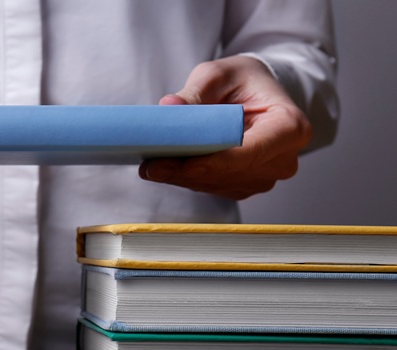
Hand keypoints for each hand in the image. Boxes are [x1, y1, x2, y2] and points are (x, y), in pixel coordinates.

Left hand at [139, 55, 311, 199]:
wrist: (256, 95)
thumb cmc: (244, 81)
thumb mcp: (220, 74)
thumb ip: (196, 90)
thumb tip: (169, 107)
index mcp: (289, 127)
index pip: (250, 153)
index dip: (213, 162)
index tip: (181, 164)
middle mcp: (283, 159)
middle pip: (230, 173)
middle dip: (188, 172)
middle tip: (150, 167)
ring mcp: (265, 177)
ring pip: (218, 183)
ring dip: (182, 178)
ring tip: (150, 166)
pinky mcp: (246, 186)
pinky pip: (213, 187)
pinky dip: (188, 178)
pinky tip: (165, 170)